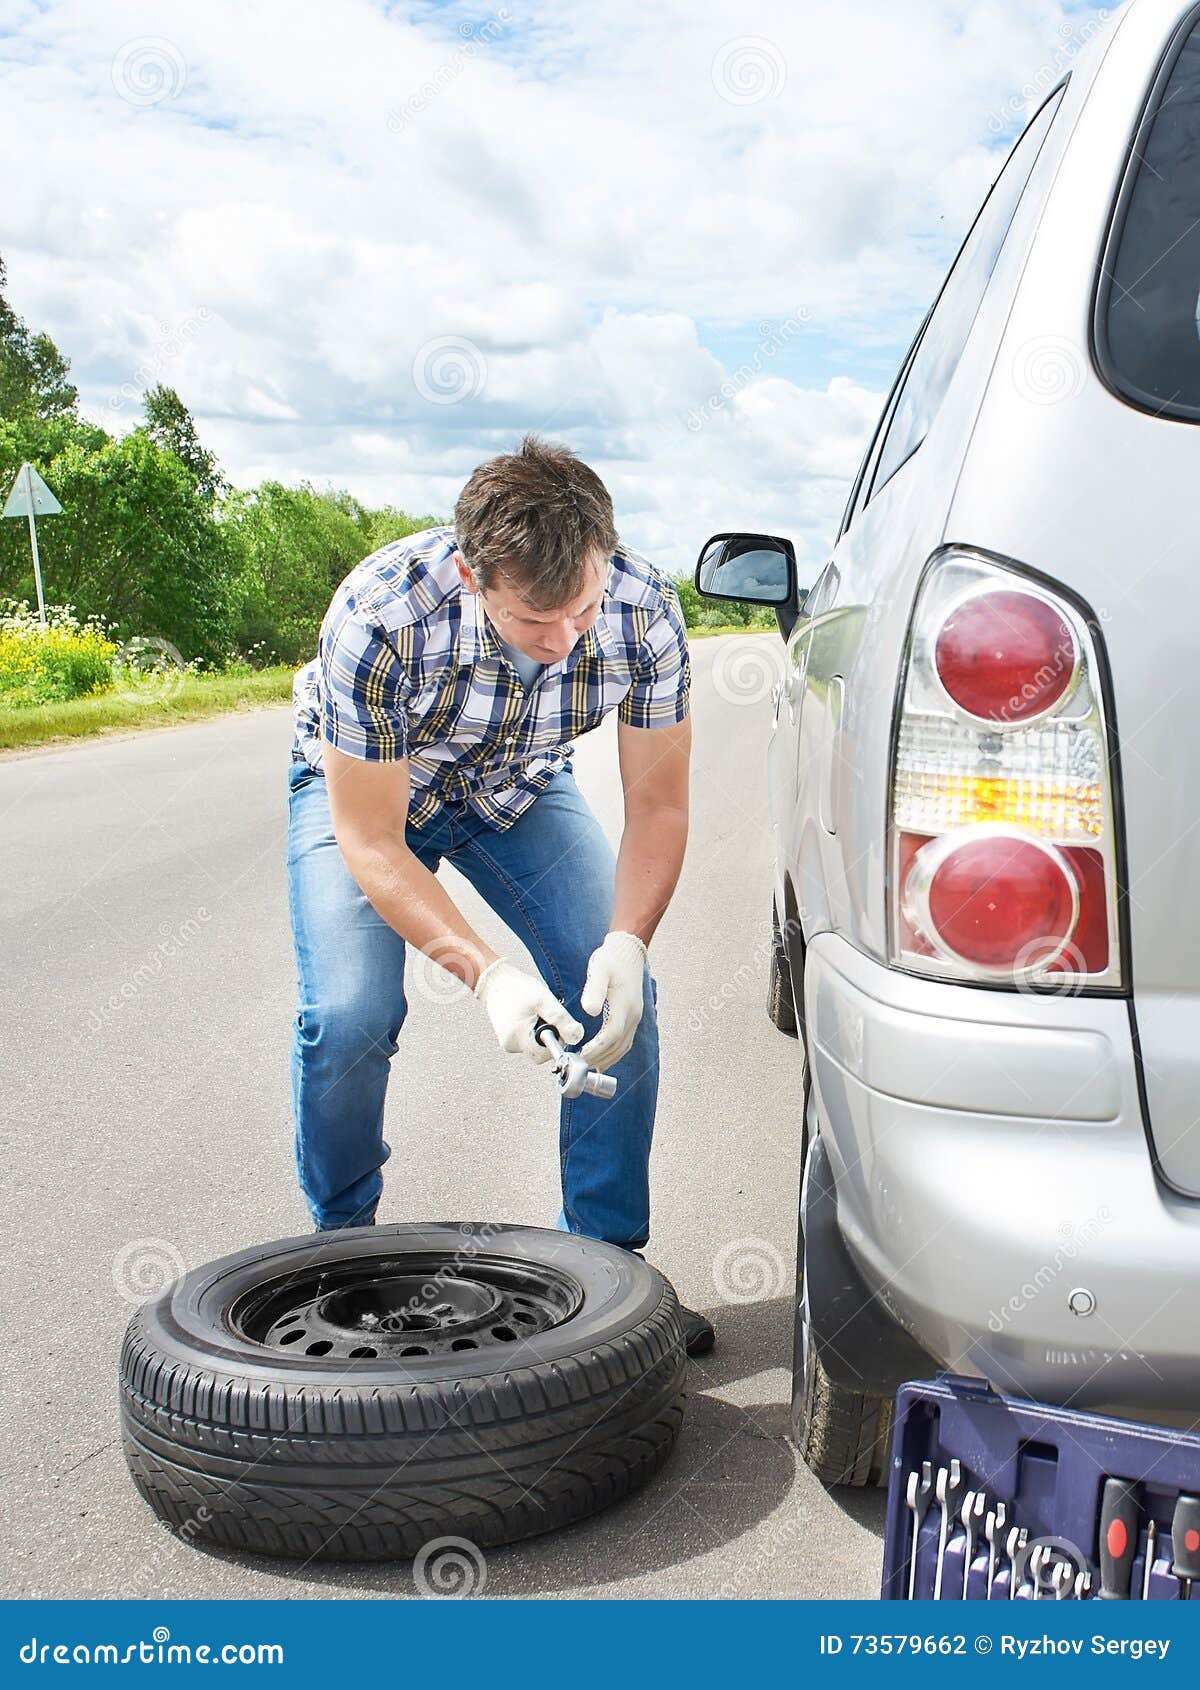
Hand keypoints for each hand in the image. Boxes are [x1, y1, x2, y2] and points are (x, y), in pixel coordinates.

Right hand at [474, 958, 583, 1064]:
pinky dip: (533, 1031)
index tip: (558, 1026)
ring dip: (541, 1034)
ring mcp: (508, 1042)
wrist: (495, 982)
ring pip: (534, 1047)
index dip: (557, 1042)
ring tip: (537, 1015)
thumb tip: (576, 1036)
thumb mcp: (544, 1000)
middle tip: (547, 1018)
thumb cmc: (516, 989)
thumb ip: (561, 1019)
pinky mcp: (508, 1038)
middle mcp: (511, 1044)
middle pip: (540, 1053)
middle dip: (549, 1038)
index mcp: (519, 1037)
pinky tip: (531, 1017)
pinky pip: (526, 1041)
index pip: (545, 1054)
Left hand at [579, 930, 647, 1070]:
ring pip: (623, 1047)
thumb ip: (594, 990)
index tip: (581, 1056)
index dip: (597, 1049)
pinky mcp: (633, 1016)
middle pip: (618, 1046)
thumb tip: (589, 1010)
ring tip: (589, 1065)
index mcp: (625, 1006)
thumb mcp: (600, 970)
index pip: (611, 1035)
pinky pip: (625, 1041)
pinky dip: (614, 1052)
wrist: (628, 952)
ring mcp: (635, 1017)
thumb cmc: (612, 960)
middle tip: (580, 1065)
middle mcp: (633, 1015)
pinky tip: (602, 1056)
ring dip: (607, 1059)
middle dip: (599, 1058)